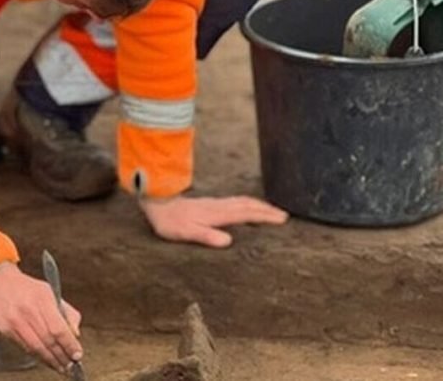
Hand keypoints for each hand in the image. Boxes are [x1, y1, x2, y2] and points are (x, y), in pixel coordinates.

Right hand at [0, 262, 82, 373]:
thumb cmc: (26, 287)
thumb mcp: (50, 291)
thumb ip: (66, 311)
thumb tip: (75, 333)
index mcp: (43, 299)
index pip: (59, 328)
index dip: (69, 344)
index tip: (77, 354)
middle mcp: (28, 311)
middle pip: (48, 340)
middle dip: (62, 356)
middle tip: (71, 365)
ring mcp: (15, 321)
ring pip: (36, 347)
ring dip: (50, 360)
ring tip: (60, 366)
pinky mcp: (5, 330)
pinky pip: (24, 347)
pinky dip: (37, 355)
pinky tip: (45, 359)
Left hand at [139, 194, 288, 247]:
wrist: (158, 203)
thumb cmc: (171, 221)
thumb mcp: (186, 232)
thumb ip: (206, 236)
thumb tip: (228, 241)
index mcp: (218, 215)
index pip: (246, 215)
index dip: (265, 217)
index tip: (282, 219)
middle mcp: (219, 207)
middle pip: (248, 205)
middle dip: (267, 210)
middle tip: (284, 215)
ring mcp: (215, 203)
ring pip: (242, 201)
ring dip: (259, 205)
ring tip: (271, 210)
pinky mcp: (210, 204)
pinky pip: (235, 201)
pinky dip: (247, 203)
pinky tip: (246, 207)